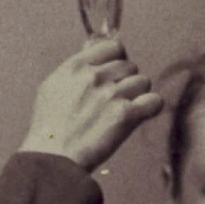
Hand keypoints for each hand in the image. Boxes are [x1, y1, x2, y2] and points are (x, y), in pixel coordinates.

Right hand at [19, 38, 164, 170]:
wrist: (53, 157)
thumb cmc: (49, 126)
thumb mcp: (53, 86)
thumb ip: (75, 66)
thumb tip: (92, 45)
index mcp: (76, 66)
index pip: (113, 47)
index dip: (117, 60)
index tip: (113, 75)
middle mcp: (95, 76)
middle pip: (130, 66)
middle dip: (125, 81)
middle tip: (113, 101)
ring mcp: (111, 95)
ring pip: (143, 82)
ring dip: (136, 96)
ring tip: (121, 112)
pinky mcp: (126, 115)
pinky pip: (154, 101)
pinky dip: (150, 108)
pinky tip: (139, 116)